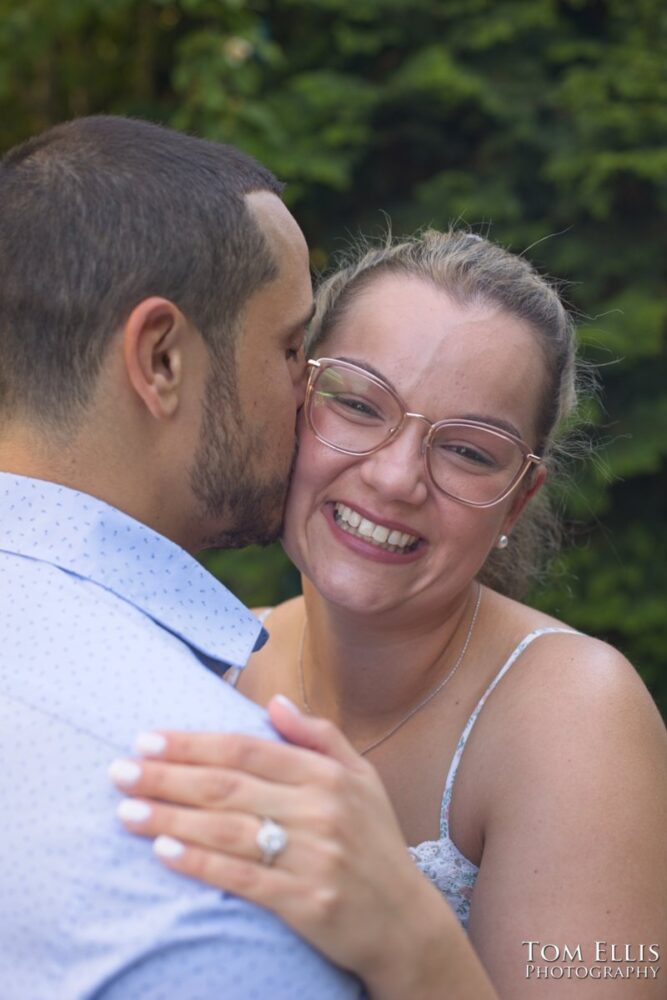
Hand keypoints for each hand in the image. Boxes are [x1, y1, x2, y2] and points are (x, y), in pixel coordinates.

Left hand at [108, 696, 455, 993]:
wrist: (405, 922)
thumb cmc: (375, 842)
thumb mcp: (361, 778)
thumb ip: (319, 736)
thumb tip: (274, 701)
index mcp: (327, 775)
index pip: (248, 749)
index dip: (194, 743)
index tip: (148, 739)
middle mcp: (320, 810)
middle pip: (228, 786)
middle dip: (168, 777)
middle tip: (120, 772)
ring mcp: (313, 856)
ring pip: (227, 830)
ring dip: (170, 819)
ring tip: (127, 812)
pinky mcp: (305, 901)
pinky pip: (241, 878)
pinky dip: (199, 863)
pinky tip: (164, 853)